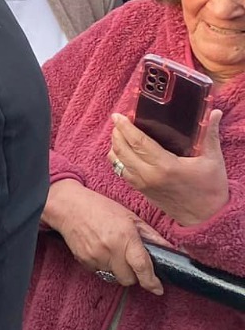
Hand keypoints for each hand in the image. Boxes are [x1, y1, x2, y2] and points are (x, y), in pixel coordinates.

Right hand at [42, 179, 170, 293]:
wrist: (68, 207)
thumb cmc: (100, 208)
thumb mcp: (130, 216)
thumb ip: (151, 235)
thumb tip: (170, 248)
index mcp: (125, 237)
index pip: (142, 267)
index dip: (151, 282)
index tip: (158, 289)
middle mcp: (111, 250)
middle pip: (128, 279)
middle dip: (133, 275)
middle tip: (130, 262)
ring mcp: (95, 257)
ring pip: (113, 277)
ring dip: (117, 270)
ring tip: (112, 252)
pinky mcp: (84, 261)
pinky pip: (99, 272)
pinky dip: (103, 266)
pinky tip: (100, 251)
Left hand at [110, 110, 230, 226]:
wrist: (206, 217)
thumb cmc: (211, 188)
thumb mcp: (213, 160)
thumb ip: (209, 134)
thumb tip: (213, 112)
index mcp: (165, 166)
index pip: (138, 142)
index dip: (126, 127)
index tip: (118, 115)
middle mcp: (149, 175)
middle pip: (123, 150)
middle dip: (117, 133)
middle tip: (117, 121)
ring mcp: (142, 184)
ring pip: (118, 162)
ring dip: (114, 146)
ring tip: (117, 133)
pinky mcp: (141, 191)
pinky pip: (121, 172)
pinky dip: (117, 160)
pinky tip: (119, 151)